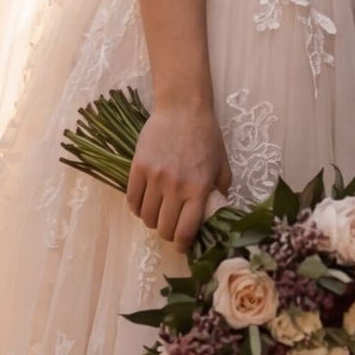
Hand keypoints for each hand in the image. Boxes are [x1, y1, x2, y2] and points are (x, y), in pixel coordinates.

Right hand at [128, 101, 230, 248]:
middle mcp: (175, 187)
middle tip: (171, 229)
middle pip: (164, 228)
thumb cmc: (206, 135)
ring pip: (146, 216)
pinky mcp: (138, 168)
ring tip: (158, 215)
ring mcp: (155, 178)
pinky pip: (132, 200)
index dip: (182, 244)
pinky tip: (144, 204)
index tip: (182, 246)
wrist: (183, 108)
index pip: (186, 230)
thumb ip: (221, 191)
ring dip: (152, 221)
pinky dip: (137, 208)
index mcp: (198, 189)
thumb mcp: (222, 164)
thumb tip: (217, 213)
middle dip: (168, 234)